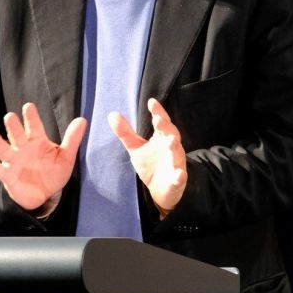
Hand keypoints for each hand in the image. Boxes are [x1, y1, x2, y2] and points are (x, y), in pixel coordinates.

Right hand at [0, 103, 86, 213]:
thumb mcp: (65, 157)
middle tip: (10, 117)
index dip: (31, 117)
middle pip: (16, 134)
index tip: (28, 106)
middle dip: (13, 126)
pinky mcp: (7, 175)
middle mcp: (23, 148)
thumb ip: (72, 139)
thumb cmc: (53, 172)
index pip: (34, 126)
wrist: (44, 195)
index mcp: (37, 141)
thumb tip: (83, 119)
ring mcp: (14, 161)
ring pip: (3, 149)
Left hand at [109, 98, 186, 216]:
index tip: (151, 102)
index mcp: (161, 137)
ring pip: (177, 154)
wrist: (160, 190)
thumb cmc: (150, 164)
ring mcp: (176, 163)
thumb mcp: (135, 147)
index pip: (161, 122)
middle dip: (166, 127)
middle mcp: (171, 147)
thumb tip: (112, 114)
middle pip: (171, 134)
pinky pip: (180, 177)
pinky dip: (180, 176)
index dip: (157, 112)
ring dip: (175, 147)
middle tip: (158, 120)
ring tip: (171, 142)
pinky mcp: (177, 180)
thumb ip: (125, 132)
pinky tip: (179, 175)